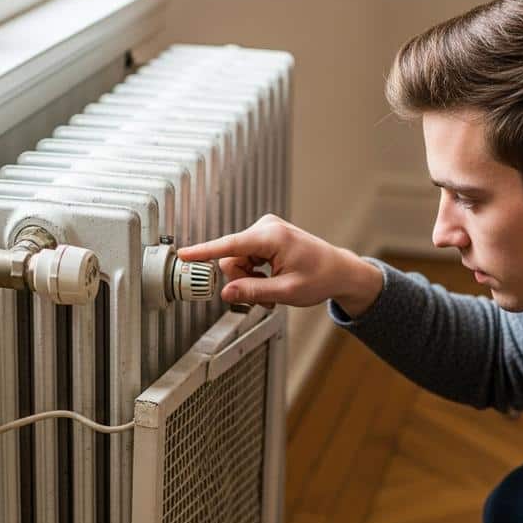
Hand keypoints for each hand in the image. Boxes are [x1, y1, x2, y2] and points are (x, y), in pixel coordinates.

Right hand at [177, 214, 382, 315]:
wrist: (339, 270)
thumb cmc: (320, 278)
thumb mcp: (287, 292)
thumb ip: (254, 292)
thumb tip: (226, 293)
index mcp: (272, 237)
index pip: (230, 245)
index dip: (204, 252)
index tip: (183, 254)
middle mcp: (266, 227)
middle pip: (232, 258)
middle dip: (242, 280)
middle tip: (265, 295)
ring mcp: (265, 229)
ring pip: (237, 259)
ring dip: (250, 279)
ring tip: (272, 289)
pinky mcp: (265, 235)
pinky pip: (246, 257)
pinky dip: (255, 273)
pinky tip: (271, 279)